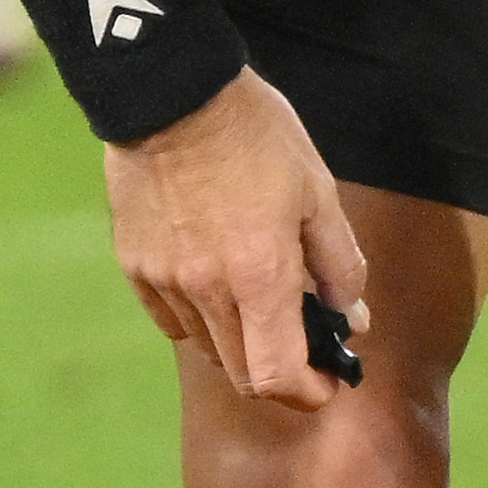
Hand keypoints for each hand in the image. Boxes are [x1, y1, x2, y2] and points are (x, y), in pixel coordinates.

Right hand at [102, 67, 365, 414]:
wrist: (170, 94)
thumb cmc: (254, 135)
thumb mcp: (317, 191)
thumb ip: (339, 265)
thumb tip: (352, 318)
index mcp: (260, 275)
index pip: (278, 376)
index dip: (309, 393)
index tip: (326, 382)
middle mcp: (207, 290)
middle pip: (241, 374)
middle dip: (279, 372)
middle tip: (303, 344)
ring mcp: (165, 280)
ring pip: (207, 347)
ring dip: (240, 341)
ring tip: (257, 297)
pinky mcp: (135, 264)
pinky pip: (171, 317)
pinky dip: (199, 317)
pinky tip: (214, 279)